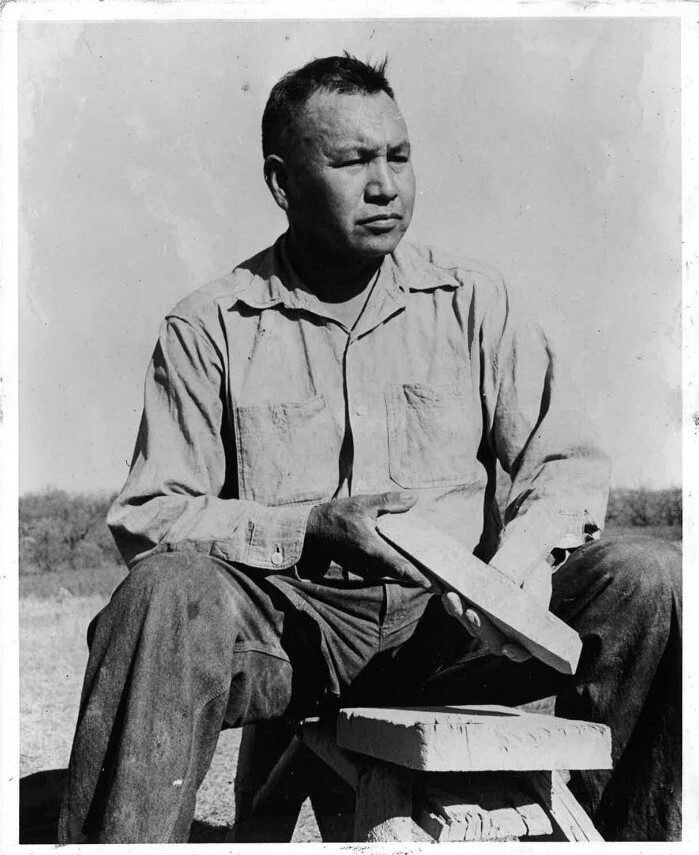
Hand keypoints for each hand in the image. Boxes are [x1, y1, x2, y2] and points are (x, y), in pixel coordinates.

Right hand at [303, 491, 430, 585]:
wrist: (313, 531)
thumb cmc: (337, 516)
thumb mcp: (363, 503)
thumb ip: (390, 501)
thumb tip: (414, 498)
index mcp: (372, 548)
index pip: (399, 566)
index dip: (416, 576)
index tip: (432, 584)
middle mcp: (369, 563)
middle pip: (399, 574)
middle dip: (418, 578)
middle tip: (439, 582)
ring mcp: (364, 568)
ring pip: (390, 574)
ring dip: (407, 573)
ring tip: (427, 571)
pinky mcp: (360, 568)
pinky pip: (382, 571)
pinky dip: (394, 569)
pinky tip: (405, 561)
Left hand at [441, 559, 552, 662]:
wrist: (508, 545)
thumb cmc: (529, 566)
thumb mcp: (536, 576)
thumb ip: (534, 591)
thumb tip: (527, 596)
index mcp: (525, 626)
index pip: (522, 649)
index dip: (516, 652)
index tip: (507, 648)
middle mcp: (502, 627)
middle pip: (491, 640)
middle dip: (481, 628)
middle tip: (472, 612)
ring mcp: (482, 616)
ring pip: (469, 624)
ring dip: (459, 612)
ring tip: (452, 596)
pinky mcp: (466, 602)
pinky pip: (455, 607)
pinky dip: (449, 600)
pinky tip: (443, 588)